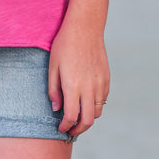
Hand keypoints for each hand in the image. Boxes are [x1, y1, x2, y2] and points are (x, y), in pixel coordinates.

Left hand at [48, 13, 109, 138]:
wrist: (85, 28)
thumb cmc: (65, 45)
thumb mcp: (52, 66)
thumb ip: (53, 90)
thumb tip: (56, 108)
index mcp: (73, 86)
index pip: (71, 117)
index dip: (65, 127)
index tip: (61, 129)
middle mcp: (89, 87)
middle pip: (87, 120)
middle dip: (78, 130)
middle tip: (70, 130)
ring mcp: (100, 83)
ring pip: (97, 111)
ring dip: (87, 118)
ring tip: (78, 117)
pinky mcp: (106, 78)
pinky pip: (103, 99)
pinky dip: (95, 106)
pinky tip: (86, 102)